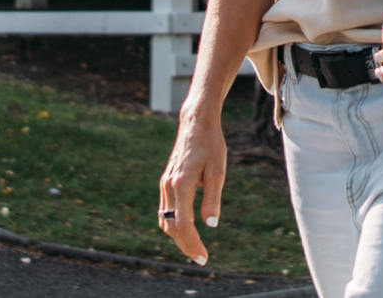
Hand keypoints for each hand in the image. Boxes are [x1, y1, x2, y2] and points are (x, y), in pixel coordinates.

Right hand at [156, 113, 226, 264]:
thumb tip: (211, 225)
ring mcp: (164, 184)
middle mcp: (168, 186)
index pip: (183, 223)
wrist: (195, 123)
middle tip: (201, 259)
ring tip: (194, 248)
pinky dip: (173, 224)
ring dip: (177, 237)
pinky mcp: (165, 182)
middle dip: (184, 245)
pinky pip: (165, 210)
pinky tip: (186, 230)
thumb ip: (213, 199)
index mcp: (181, 184)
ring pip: (165, 220)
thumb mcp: (217, 172)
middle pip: (171, 226)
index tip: (203, 258)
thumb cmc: (211, 145)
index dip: (192, 243)